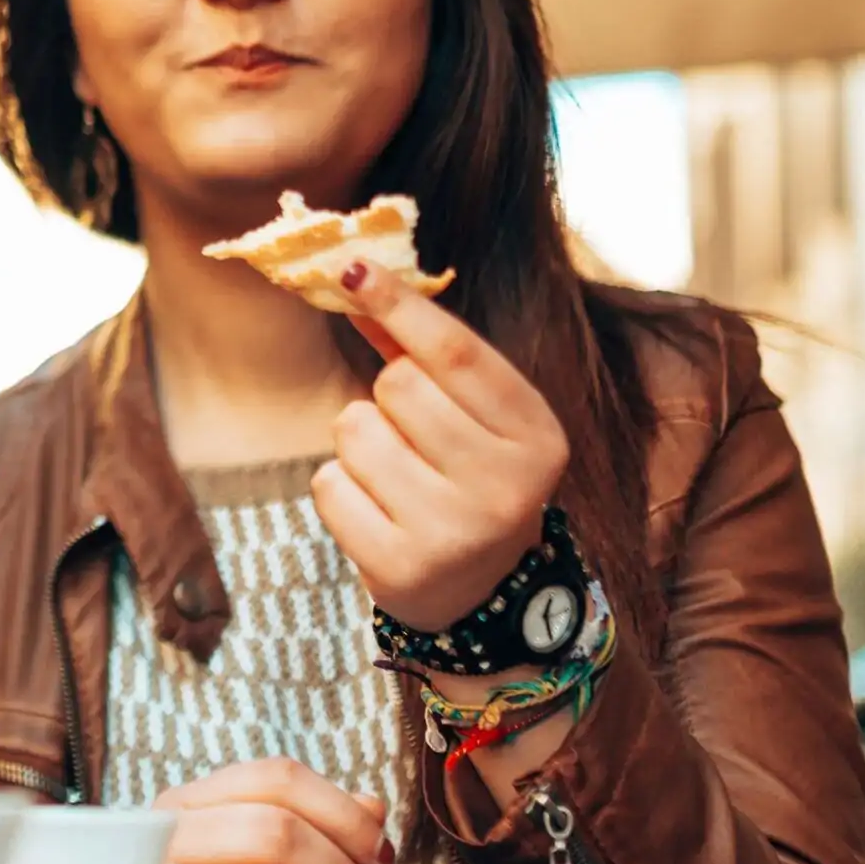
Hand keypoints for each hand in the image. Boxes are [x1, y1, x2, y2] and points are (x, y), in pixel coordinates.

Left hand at [309, 261, 569, 630]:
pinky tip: (377, 511)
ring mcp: (453, 532)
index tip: (352, 269)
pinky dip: (339, 489)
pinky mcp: (399, 567)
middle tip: (413, 436)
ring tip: (396, 476)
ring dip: (359, 443)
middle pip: (397, 385)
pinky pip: (328, 483)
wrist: (480, 594)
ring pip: (354, 430)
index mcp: (536, 436)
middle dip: (387, 398)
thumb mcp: (473, 416)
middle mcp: (505, 486)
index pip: (456, 352)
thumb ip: (421, 351)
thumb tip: (357, 280)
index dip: (400, 304)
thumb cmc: (469, 478)